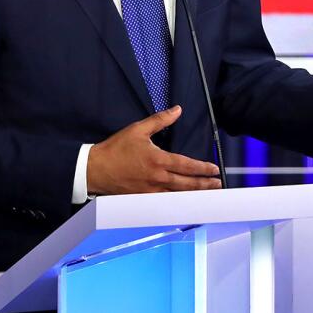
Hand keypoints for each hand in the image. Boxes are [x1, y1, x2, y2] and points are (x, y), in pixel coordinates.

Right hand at [87, 106, 222, 194]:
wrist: (94, 169)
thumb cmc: (115, 149)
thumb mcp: (138, 129)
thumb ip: (160, 120)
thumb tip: (177, 110)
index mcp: (158, 160)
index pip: (186, 166)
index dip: (202, 168)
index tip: (214, 169)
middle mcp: (157, 178)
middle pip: (186, 184)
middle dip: (204, 184)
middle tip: (218, 184)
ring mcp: (149, 191)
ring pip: (177, 195)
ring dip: (194, 194)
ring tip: (207, 194)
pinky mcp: (142, 198)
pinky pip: (163, 202)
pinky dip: (177, 202)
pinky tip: (183, 201)